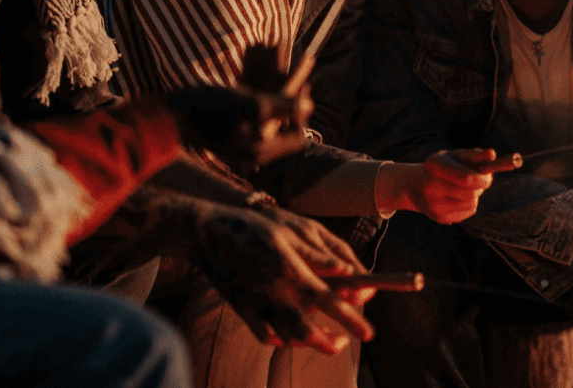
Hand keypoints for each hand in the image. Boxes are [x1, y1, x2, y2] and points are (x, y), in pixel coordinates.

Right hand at [157, 83, 311, 172]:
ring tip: (275, 87)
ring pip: (271, 130)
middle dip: (291, 110)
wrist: (171, 113)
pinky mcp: (229, 143)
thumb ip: (285, 107)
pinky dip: (261, 114)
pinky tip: (252, 98)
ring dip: (277, 110)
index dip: (302, 113)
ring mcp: (239, 151)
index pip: (299, 138)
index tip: (300, 87)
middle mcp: (252, 156)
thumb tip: (310, 107)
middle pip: (286, 134)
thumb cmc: (210, 106)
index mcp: (260, 151)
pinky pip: (255, 129)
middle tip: (296, 82)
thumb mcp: (253, 103)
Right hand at [192, 204, 373, 353]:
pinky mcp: (241, 307)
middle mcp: (272, 289)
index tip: (366, 328)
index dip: (348, 315)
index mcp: (288, 267)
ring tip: (332, 343)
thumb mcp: (290, 231)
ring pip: (285, 333)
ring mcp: (254, 301)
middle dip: (331, 339)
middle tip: (347, 345)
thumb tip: (348, 271)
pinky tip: (294, 337)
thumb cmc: (254, 227)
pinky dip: (281, 339)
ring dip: (310, 342)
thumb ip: (319, 254)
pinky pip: (263, 333)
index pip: (325, 297)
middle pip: (305, 324)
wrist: (207, 231)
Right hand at [378, 149, 519, 224]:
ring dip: (475, 195)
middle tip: (477, 181)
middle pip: (471, 194)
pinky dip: (469, 205)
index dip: (482, 179)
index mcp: (434, 165)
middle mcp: (430, 186)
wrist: (415, 185)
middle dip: (480, 187)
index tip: (487, 176)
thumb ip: (475, 155)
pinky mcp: (438, 218)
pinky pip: (468, 212)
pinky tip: (458, 198)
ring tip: (465, 188)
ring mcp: (433, 204)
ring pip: (472, 204)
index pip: (466, 178)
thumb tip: (492, 154)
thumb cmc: (443, 166)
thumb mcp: (455, 156)